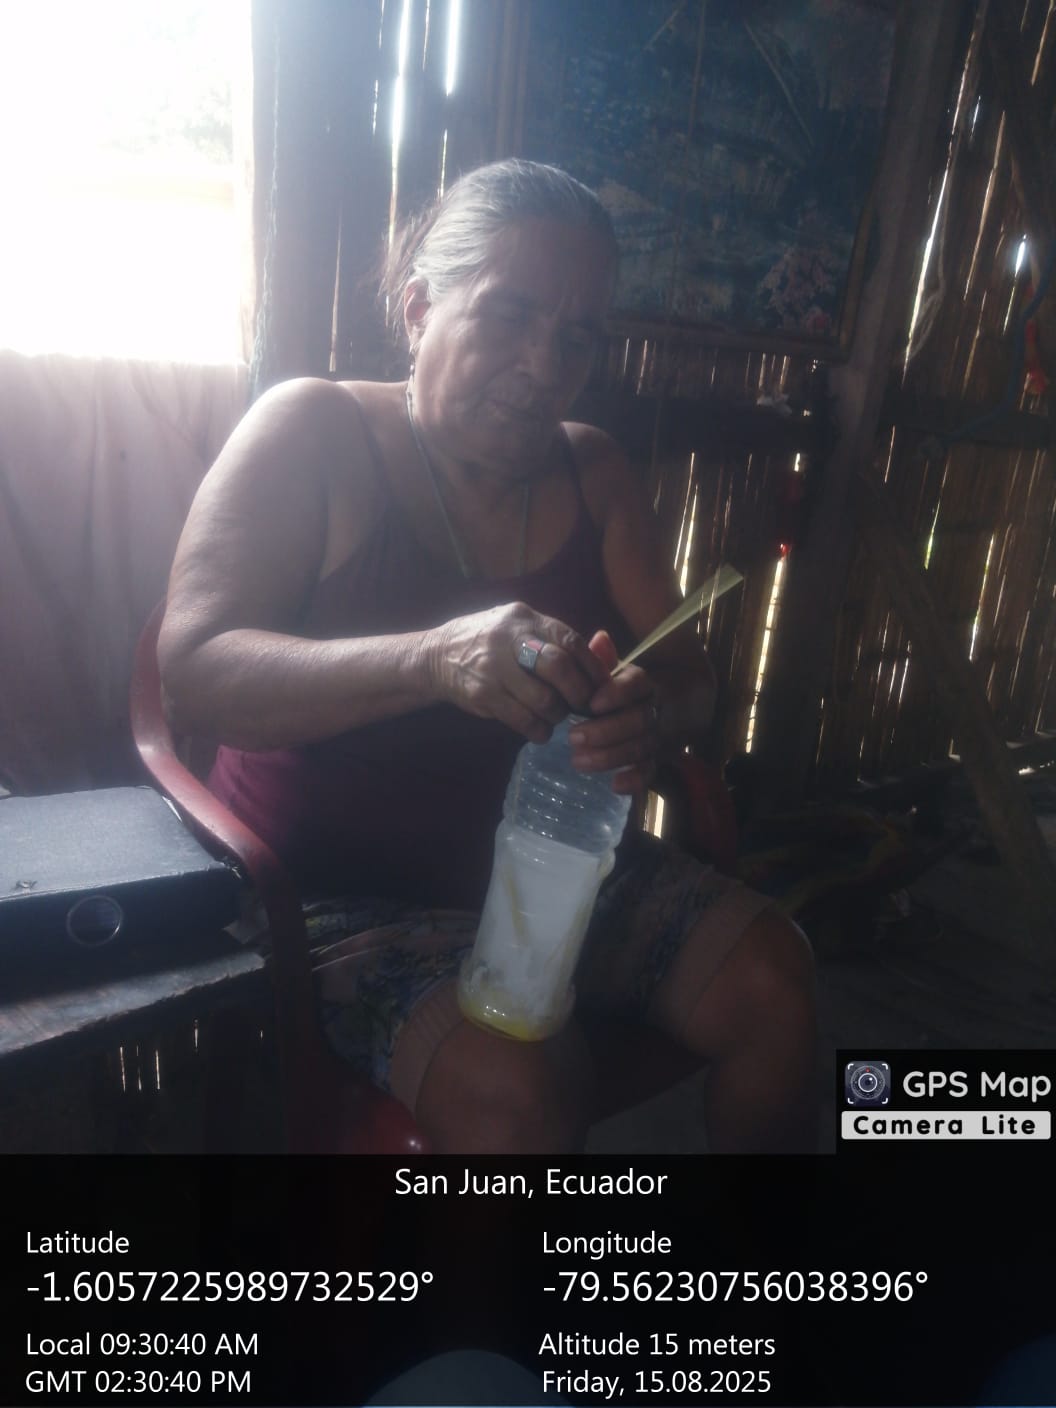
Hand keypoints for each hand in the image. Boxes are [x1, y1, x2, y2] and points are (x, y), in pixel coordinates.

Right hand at [428, 602, 608, 740]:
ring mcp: (493, 667)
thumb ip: (557, 642)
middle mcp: (509, 638)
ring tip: (556, 714)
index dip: (592, 667)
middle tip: (582, 705)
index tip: (601, 686)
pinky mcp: (482, 694)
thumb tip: (605, 659)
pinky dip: (538, 730)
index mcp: (525, 619)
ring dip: (557, 714)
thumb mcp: (520, 629)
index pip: (570, 640)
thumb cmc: (490, 642)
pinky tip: (539, 729)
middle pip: (558, 667)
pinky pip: (522, 719)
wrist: (436, 655)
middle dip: (578, 692)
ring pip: (543, 699)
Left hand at [567, 630, 658, 794]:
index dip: (617, 693)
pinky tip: (614, 785)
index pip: (637, 684)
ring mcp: (663, 735)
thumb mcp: (629, 668)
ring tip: (578, 760)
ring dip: (611, 756)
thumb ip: (609, 659)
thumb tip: (598, 638)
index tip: (592, 703)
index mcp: (650, 682)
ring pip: (642, 746)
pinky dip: (635, 780)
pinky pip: (652, 770)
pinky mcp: (662, 757)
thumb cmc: (643, 684)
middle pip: (639, 720)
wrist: (691, 698)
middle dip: (606, 730)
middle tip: (573, 736)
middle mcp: (659, 709)